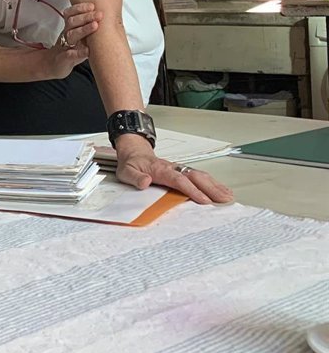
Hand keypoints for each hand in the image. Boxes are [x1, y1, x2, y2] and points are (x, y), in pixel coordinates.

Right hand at [40, 3, 101, 78]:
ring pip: (71, 36)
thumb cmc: (72, 47)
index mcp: (70, 27)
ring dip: (83, 30)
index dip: (80, 8)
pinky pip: (70, 55)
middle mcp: (66, 35)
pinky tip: (87, 50)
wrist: (56, 64)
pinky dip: (78, 53)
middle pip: (72, 22)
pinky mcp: (64, 60)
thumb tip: (106, 13)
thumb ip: (87, 24)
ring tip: (95, 26)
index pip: (71, 14)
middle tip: (99, 14)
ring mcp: (65, 47)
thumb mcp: (78, 34)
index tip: (92, 5)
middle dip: (86, 17)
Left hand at [114, 136, 233, 204]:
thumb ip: (135, 178)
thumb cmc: (132, 164)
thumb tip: (145, 182)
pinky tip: (221, 190)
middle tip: (223, 199)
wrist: (134, 152)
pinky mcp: (183, 171)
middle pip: (195, 176)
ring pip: (200, 175)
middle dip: (210, 188)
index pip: (179, 180)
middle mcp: (173, 168)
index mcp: (160, 170)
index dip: (192, 190)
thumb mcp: (126, 172)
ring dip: (215, 185)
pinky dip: (212, 183)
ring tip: (228, 196)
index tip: (203, 200)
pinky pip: (199, 176)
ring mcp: (179, 169)